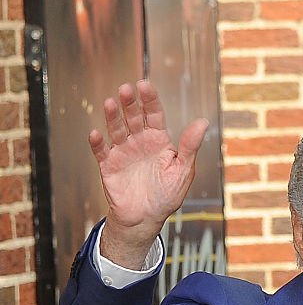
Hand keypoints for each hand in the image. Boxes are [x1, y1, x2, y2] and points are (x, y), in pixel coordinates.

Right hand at [89, 80, 207, 266]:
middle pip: (133, 117)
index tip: (145, 86)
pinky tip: (97, 134)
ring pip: (116, 129)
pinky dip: (98, 143)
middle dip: (129, 103)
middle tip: (126, 90)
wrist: (145, 219)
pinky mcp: (109, 165)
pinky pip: (101, 151)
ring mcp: (123, 151)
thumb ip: (190, 146)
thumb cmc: (166, 195)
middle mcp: (139, 141)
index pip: (154, 115)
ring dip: (112, 117)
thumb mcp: (183, 171)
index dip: (149, 100)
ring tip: (110, 104)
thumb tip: (203, 122)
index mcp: (158, 140)